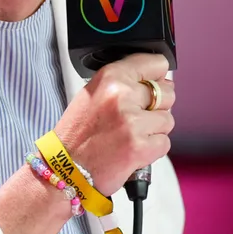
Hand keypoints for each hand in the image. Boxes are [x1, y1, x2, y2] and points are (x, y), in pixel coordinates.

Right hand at [52, 53, 174, 194]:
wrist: (64, 169)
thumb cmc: (78, 133)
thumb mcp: (95, 93)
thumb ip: (126, 83)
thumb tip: (162, 81)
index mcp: (111, 76)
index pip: (157, 64)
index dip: (158, 78)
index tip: (152, 86)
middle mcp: (122, 95)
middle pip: (168, 93)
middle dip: (157, 108)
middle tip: (135, 119)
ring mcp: (132, 122)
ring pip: (168, 120)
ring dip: (154, 131)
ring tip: (129, 136)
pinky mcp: (139, 147)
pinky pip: (164, 143)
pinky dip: (152, 150)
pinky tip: (131, 150)